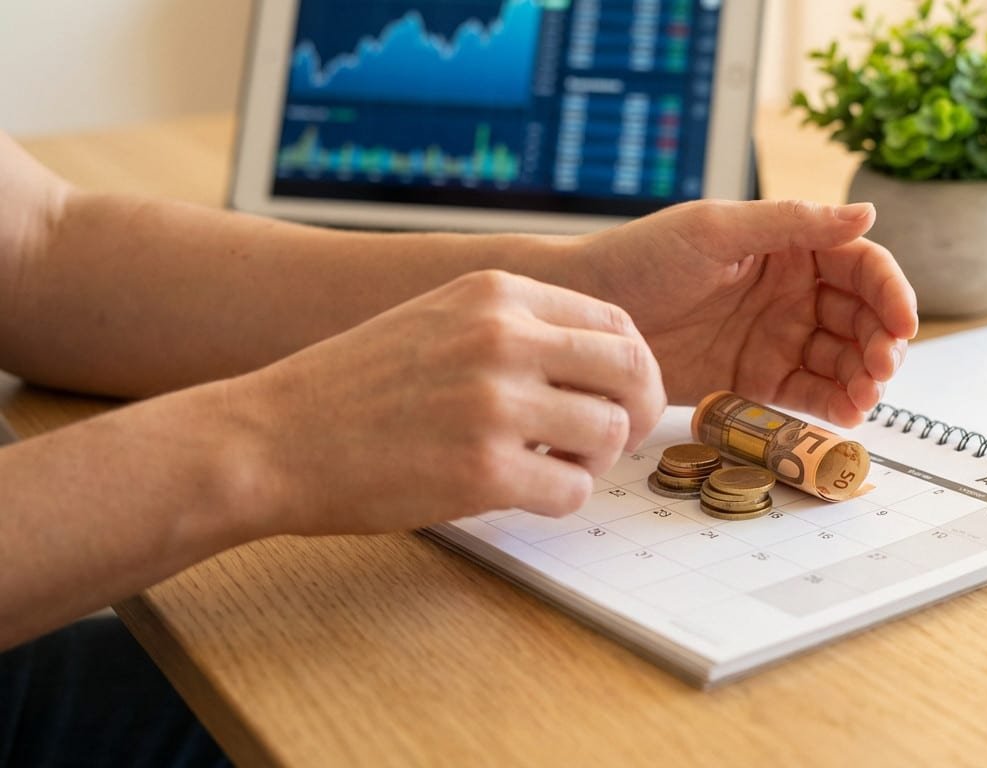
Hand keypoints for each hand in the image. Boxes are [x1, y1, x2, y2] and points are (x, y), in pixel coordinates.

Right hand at [229, 270, 664, 532]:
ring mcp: (494, 403)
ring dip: (591, 462)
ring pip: (610, 435)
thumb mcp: (440, 317)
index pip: (617, 323)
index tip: (616, 398)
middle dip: (635, 414)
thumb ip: (516, 326)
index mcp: (497, 294)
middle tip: (607, 441)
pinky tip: (519, 493)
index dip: (631, 370)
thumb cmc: (356, 387)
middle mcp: (504, 337)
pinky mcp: (482, 470)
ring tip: (550, 467)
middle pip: (633, 373)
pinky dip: (558, 500)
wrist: (271, 438)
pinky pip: (572, 492)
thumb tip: (605, 359)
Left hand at [571, 199, 917, 426]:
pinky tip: (845, 414)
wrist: (585, 311)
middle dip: (882, 342)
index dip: (890, 292)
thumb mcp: (715, 230)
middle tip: (882, 368)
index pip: (860, 265)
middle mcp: (791, 291)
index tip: (902, 323)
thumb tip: (866, 210)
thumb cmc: (640, 257)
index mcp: (788, 245)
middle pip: (861, 317)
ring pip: (841, 360)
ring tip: (865, 397)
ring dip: (863, 378)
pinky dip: (832, 405)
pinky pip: (807, 394)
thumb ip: (791, 224)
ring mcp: (775, 337)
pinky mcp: (755, 379)